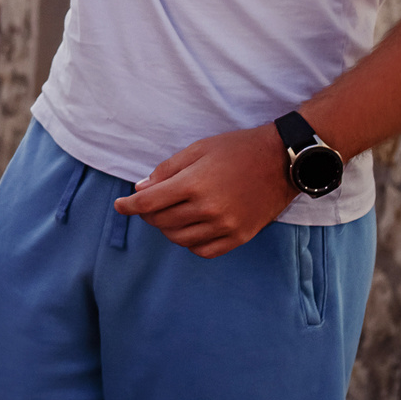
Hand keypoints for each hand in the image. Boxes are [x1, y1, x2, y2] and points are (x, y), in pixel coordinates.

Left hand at [110, 124, 294, 256]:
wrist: (281, 161)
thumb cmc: (237, 149)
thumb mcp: (198, 149)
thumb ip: (166, 170)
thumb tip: (140, 190)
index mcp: (194, 184)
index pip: (148, 203)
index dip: (128, 206)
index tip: (119, 206)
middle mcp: (208, 209)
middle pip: (161, 222)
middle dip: (147, 214)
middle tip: (147, 205)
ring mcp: (225, 226)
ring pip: (179, 238)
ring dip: (166, 228)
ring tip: (169, 214)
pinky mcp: (239, 237)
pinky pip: (203, 250)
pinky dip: (189, 243)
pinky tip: (189, 229)